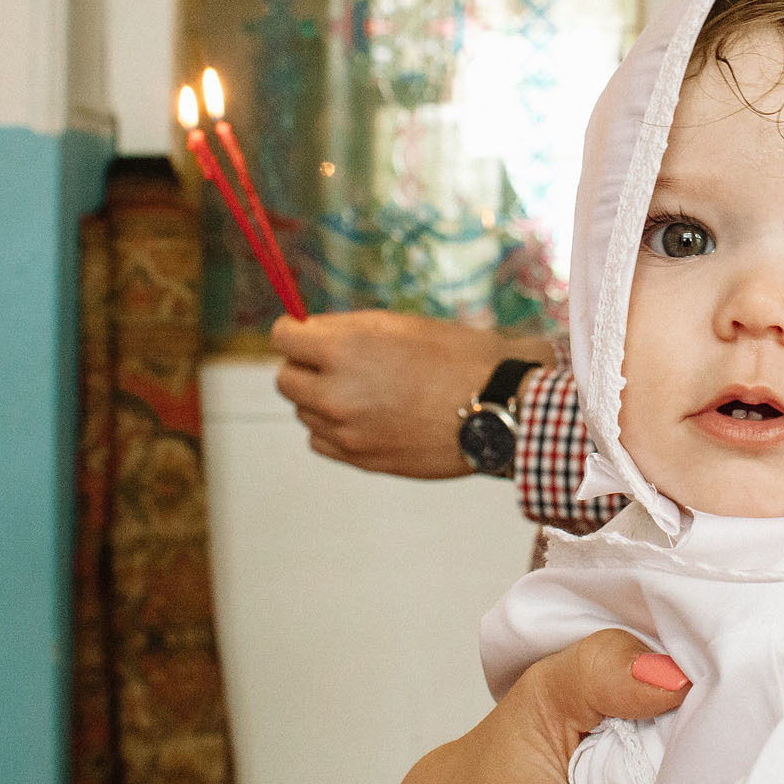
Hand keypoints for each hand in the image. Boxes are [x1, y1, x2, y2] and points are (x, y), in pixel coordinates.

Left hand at [271, 311, 551, 479]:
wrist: (500, 408)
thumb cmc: (460, 357)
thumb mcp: (402, 324)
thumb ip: (349, 329)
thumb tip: (312, 333)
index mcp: (345, 348)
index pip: (283, 337)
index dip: (295, 332)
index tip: (309, 334)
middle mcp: (336, 391)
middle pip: (285, 378)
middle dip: (304, 367)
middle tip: (335, 363)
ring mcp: (346, 430)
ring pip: (303, 412)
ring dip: (320, 399)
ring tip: (364, 391)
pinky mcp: (361, 459)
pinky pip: (321, 441)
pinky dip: (333, 429)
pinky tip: (365, 417)